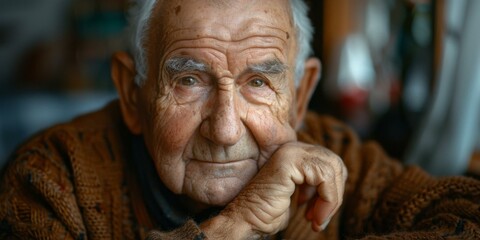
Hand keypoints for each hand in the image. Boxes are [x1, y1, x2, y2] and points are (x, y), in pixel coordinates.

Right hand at [204, 142, 346, 237]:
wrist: (247, 219)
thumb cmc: (269, 212)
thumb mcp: (301, 194)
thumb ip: (317, 184)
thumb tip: (339, 187)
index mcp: (296, 153)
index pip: (331, 163)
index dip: (332, 190)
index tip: (319, 213)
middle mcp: (294, 147)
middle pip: (335, 163)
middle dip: (334, 194)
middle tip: (320, 218)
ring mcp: (291, 151)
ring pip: (334, 168)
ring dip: (331, 200)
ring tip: (316, 219)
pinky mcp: (289, 161)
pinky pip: (325, 176)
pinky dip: (327, 199)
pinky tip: (312, 215)